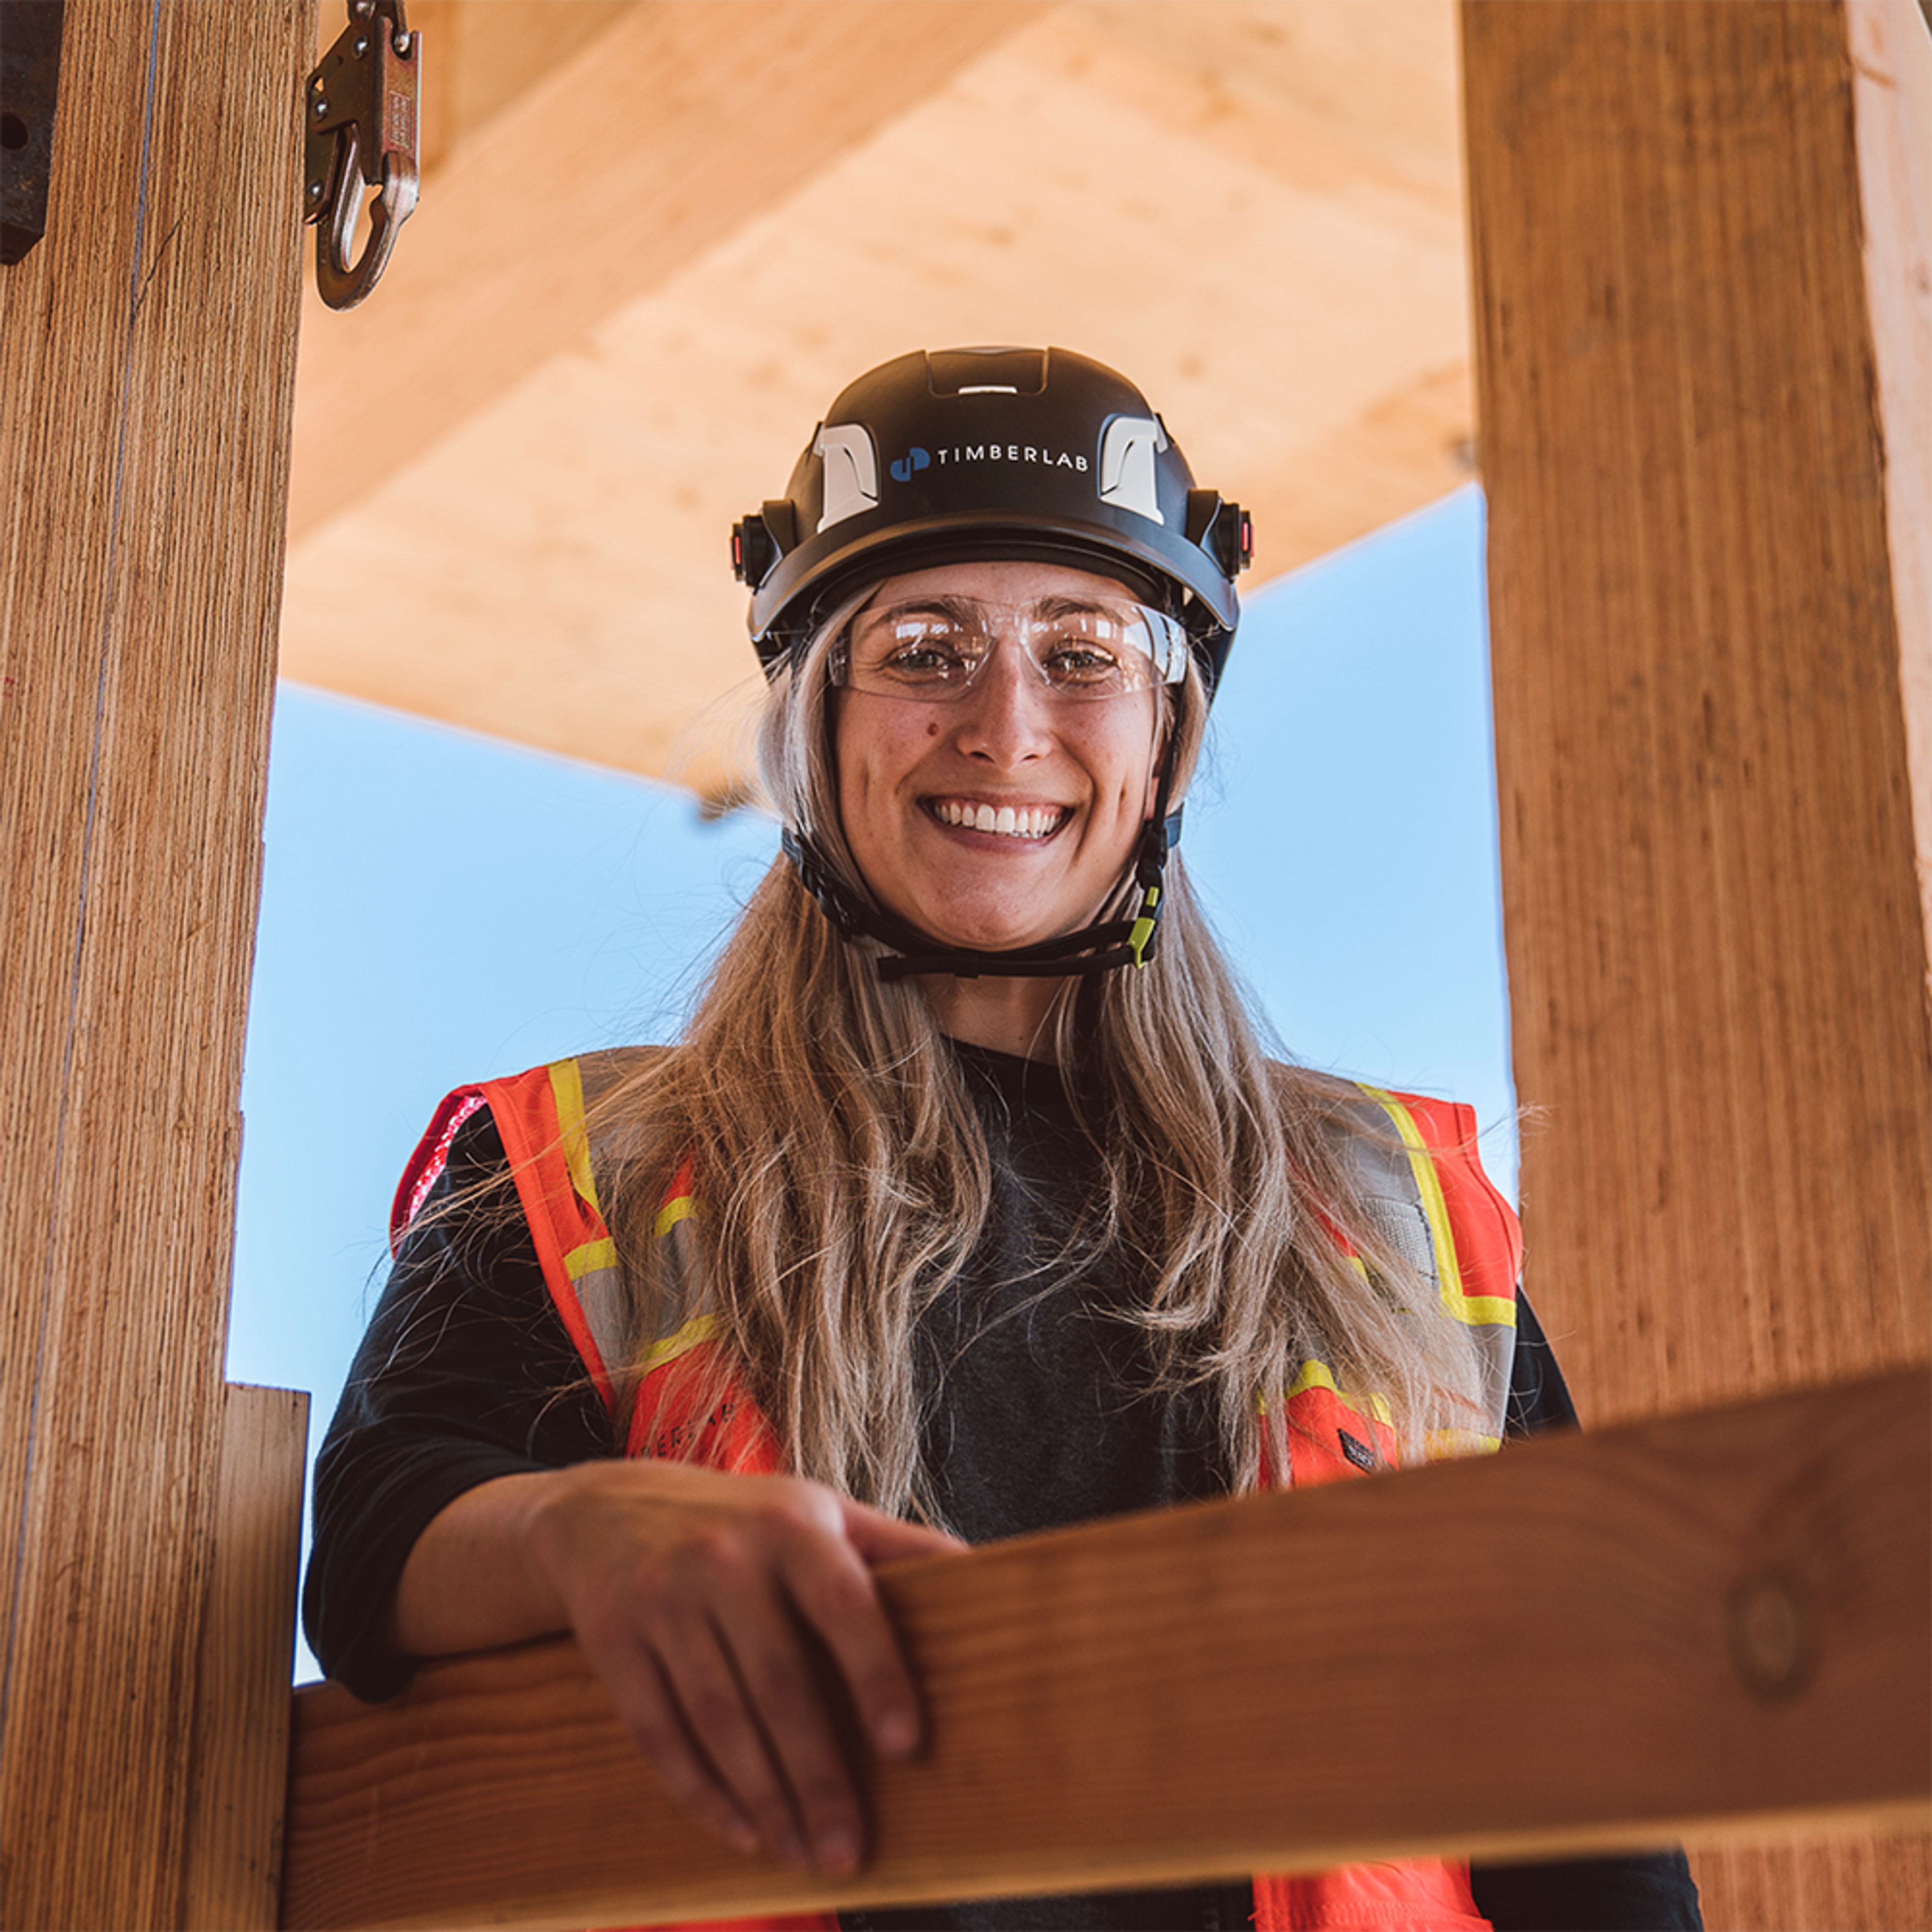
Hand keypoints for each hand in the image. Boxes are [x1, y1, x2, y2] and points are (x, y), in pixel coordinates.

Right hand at [398, 1460, 963, 1873]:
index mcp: (791, 1526)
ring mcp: (664, 1600)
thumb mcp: (818, 1512)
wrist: (603, 1508)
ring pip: (720, 1718)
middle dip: (818, 1776)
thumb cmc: (743, 1520)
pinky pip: (659, 1733)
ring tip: (804, 1858)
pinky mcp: (613, 1641)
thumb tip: (985, 1577)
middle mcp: (725, 1559)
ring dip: (765, 1799)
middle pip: (780, 1682)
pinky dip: (700, 1791)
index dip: (876, 1673)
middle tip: (850, 1852)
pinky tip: (742, 1832)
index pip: (843, 1603)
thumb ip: (895, 1546)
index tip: (905, 1746)